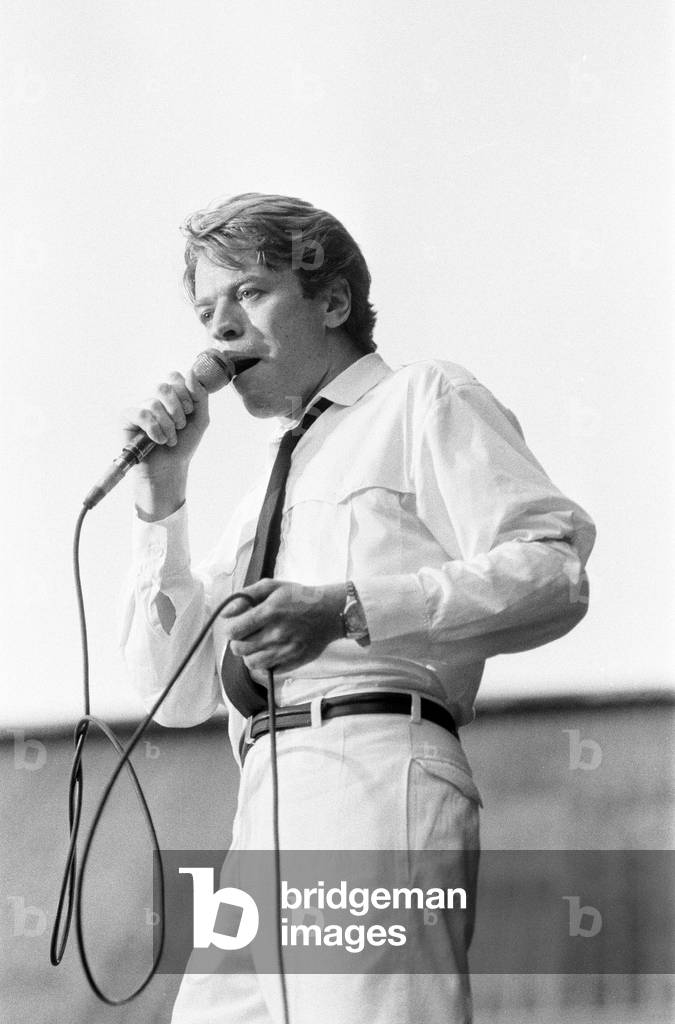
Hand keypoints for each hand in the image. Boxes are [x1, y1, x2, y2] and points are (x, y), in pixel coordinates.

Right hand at [121, 369, 209, 519]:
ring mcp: (139, 407)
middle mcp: (154, 399)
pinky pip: (142, 414)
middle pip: (165, 387)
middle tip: (180, 426)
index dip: (186, 394)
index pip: (176, 378)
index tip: (189, 412)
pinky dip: (155, 430)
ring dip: (168, 426)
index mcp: (171, 396)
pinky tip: (157, 441)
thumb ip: (200, 395)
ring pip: (155, 404)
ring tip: (170, 439)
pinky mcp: (126, 417)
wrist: (170, 468)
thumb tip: (191, 372)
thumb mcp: (200, 419)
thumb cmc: (183, 445)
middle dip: (177, 410)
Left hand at [223, 579, 347, 672]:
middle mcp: (277, 633)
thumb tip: (226, 613)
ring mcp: (285, 650)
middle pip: (238, 649)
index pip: (233, 631)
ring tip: (258, 643)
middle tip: (247, 634)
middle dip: (238, 641)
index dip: (232, 628)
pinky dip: (265, 662)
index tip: (238, 624)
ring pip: (250, 662)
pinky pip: (267, 669)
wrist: (331, 612)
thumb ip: (247, 596)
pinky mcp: (293, 662)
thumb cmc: (300, 597)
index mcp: (270, 611)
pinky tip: (271, 650)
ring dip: (250, 653)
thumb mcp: (273, 586)